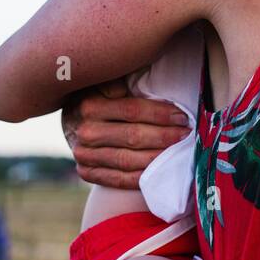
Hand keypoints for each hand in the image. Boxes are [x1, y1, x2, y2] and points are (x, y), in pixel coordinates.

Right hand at [60, 77, 190, 188]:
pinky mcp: (86, 172)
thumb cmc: (98, 95)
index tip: (182, 116)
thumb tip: (125, 86)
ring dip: (157, 158)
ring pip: (128, 161)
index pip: (132, 111)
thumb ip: (118, 79)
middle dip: (164, 137)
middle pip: (133, 137)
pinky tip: (160, 172)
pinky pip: (118, 179)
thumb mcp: (104, 79)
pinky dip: (142, 177)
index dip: (160, 114)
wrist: (72, 120)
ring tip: (178, 153)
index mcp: (89, 105)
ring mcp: (84, 155)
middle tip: (187, 135)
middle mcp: (85, 132)